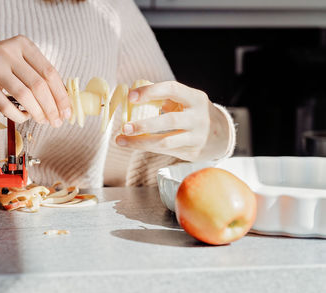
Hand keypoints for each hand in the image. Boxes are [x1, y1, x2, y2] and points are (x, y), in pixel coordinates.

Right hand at [0, 35, 70, 126]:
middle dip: (52, 107)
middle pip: (40, 85)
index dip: (61, 95)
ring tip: (43, 121)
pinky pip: (6, 105)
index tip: (67, 111)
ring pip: (25, 95)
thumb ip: (35, 73)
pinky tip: (24, 118)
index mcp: (22, 44)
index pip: (50, 72)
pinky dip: (18, 116)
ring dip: (38, 113)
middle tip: (57, 121)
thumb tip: (62, 98)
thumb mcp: (14, 61)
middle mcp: (7, 51)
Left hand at [115, 81, 229, 161]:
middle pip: (169, 121)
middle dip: (144, 125)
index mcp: (195, 98)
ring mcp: (197, 137)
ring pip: (165, 142)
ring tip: (121, 140)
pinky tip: (133, 144)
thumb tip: (133, 95)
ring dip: (140, 142)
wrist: (223, 135)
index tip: (131, 97)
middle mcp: (198, 117)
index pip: (172, 90)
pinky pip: (166, 151)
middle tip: (125, 127)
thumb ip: (164, 97)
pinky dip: (147, 147)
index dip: (150, 91)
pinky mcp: (192, 152)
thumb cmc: (194, 112)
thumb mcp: (186, 100)